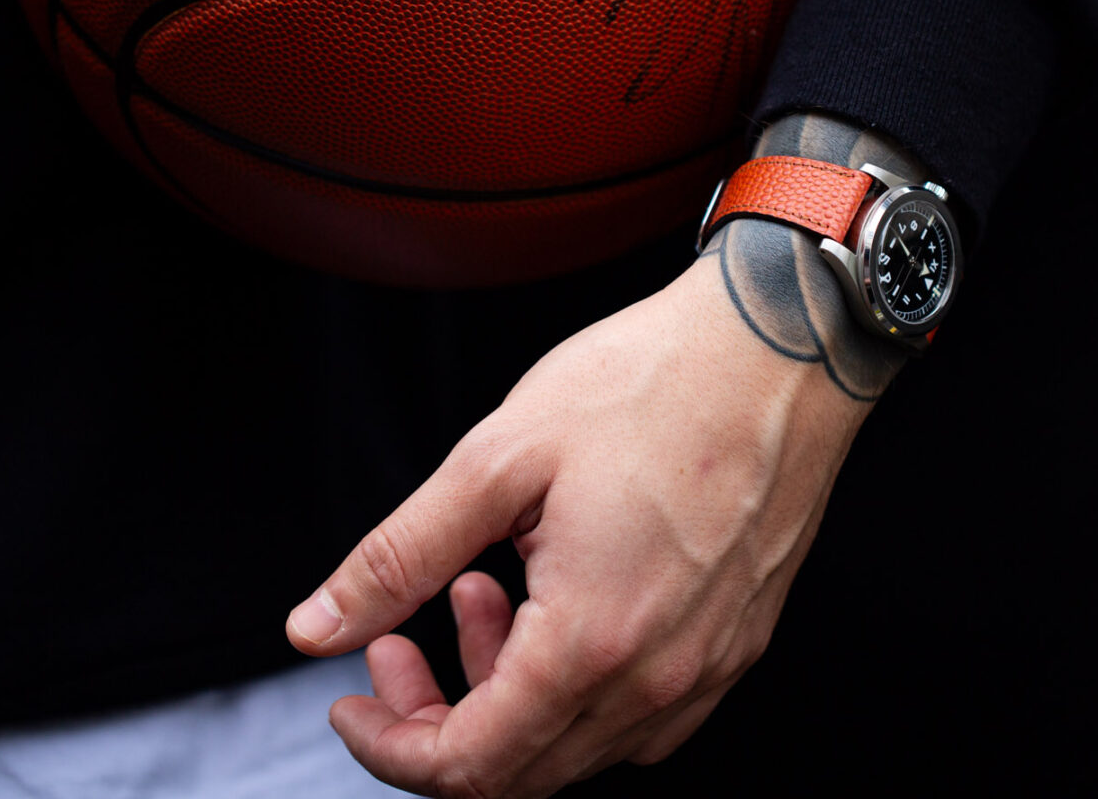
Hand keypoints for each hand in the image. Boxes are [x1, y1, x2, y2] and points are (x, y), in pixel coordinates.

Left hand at [285, 249, 870, 797]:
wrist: (782, 343)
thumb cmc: (653, 382)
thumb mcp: (498, 459)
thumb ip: (397, 558)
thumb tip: (315, 628)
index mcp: (589, 642)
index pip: (468, 767)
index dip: (390, 746)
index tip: (357, 694)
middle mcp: (659, 676)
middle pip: (524, 772)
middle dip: (441, 714)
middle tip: (409, 632)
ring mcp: (710, 664)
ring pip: (583, 744)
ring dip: (512, 692)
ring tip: (491, 588)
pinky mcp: (740, 638)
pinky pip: (645, 713)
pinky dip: (582, 680)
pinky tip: (565, 597)